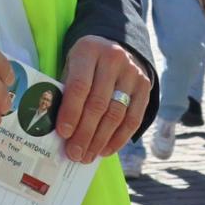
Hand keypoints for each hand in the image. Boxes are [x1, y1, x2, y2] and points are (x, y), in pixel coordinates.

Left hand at [54, 36, 149, 163]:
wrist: (115, 48)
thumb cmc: (84, 65)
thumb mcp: (70, 67)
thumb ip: (64, 92)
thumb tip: (59, 132)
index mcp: (88, 50)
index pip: (79, 86)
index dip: (71, 112)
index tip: (63, 134)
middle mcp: (113, 58)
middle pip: (98, 104)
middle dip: (85, 133)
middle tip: (75, 154)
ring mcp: (132, 72)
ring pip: (116, 114)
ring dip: (100, 140)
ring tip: (87, 156)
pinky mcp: (145, 85)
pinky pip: (133, 119)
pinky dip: (119, 138)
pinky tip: (106, 150)